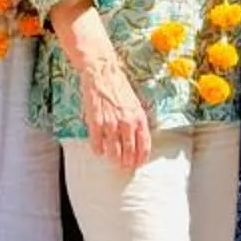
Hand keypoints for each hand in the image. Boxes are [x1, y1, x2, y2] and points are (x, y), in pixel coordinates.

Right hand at [79, 49, 152, 172]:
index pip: (144, 146)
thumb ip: (137, 122)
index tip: (137, 165)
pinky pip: (97, 144)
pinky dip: (98, 150)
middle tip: (123, 167)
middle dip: (126, 163)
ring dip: (113, 158)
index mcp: (139, 119)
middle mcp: (127, 123)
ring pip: (114, 151)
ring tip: (112, 160)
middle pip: (129, 152)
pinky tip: (98, 150)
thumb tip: (138, 140)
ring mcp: (111, 123)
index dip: (140, 159)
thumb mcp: (135, 105)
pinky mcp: (96, 122)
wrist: (103, 73)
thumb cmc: (119, 88)